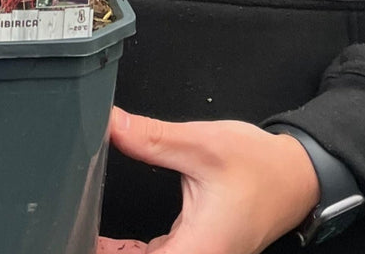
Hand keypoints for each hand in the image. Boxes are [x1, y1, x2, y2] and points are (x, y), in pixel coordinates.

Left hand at [96, 107, 318, 253]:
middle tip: (69, 232)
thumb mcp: (202, 145)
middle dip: (105, 253)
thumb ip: (152, 138)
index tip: (74, 240)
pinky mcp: (197, 251)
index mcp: (199, 250)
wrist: (296, 176)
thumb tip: (110, 123)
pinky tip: (106, 242)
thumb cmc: (260, 166)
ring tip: (78, 234)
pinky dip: (130, 253)